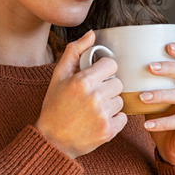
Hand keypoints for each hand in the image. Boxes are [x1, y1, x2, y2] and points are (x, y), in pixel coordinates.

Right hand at [35, 30, 126, 158]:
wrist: (52, 140)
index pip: (111, 65)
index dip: (103, 70)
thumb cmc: (54, 106)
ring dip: (110, 104)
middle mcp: (95, 97)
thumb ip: (74, 51)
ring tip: (93, 110)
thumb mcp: (58, 76)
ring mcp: (103, 115)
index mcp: (83, 81)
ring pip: (121, 100)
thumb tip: (92, 34)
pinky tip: (98, 121)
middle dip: (107, 88)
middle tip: (92, 96)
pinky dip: (114, 120)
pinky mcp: (108, 131)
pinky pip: (123, 118)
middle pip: (118, 83)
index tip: (95, 78)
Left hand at [141, 42, 174, 165]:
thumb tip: (118, 68)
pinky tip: (147, 124)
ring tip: (142, 97)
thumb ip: (145, 83)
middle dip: (169, 68)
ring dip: (161, 94)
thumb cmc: (162, 117)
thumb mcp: (154, 96)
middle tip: (149, 67)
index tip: (167, 46)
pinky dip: (163, 122)